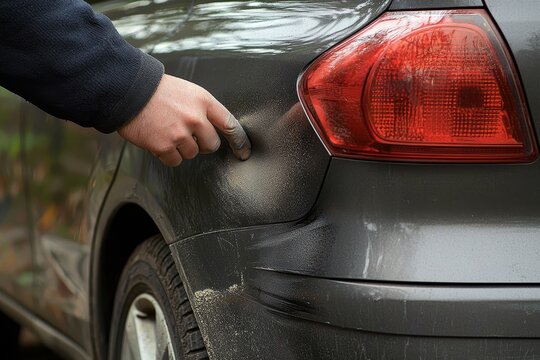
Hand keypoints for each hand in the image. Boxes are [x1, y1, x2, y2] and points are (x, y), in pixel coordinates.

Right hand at [117, 74, 250, 166]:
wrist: (127, 90)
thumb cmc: (156, 90)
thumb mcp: (187, 91)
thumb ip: (202, 109)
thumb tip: (211, 129)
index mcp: (204, 101)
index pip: (229, 124)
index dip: (239, 140)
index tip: (243, 151)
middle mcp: (195, 118)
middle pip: (211, 145)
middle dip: (202, 144)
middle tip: (186, 134)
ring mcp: (180, 133)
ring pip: (192, 154)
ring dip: (181, 148)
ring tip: (166, 131)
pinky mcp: (164, 146)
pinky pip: (175, 161)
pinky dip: (167, 155)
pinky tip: (158, 140)